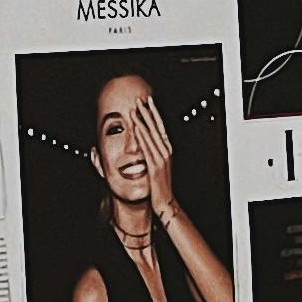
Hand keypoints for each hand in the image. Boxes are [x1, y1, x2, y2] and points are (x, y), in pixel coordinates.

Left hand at [131, 89, 177, 229]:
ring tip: (135, 109)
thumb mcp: (155, 165)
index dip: (153, 113)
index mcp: (166, 150)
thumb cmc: (158, 184)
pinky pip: (148, 148)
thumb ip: (151, 153)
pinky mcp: (155, 166)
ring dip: (143, 121)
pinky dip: (142, 137)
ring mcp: (161, 159)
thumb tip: (142, 141)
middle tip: (140, 100)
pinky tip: (137, 128)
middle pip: (156, 128)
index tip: (147, 102)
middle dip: (147, 112)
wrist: (164, 201)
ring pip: (151, 135)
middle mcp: (166, 152)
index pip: (160, 127)